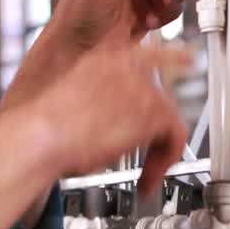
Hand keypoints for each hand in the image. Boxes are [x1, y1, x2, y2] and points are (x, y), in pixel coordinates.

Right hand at [32, 44, 190, 194]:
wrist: (40, 137)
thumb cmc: (42, 129)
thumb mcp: (69, 102)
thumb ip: (94, 101)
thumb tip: (105, 120)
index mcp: (103, 60)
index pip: (148, 52)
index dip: (173, 58)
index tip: (188, 61)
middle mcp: (127, 66)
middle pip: (161, 93)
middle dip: (156, 129)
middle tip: (147, 155)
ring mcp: (142, 86)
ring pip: (169, 117)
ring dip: (159, 151)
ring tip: (145, 174)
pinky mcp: (153, 109)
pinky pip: (176, 135)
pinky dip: (165, 160)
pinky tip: (149, 177)